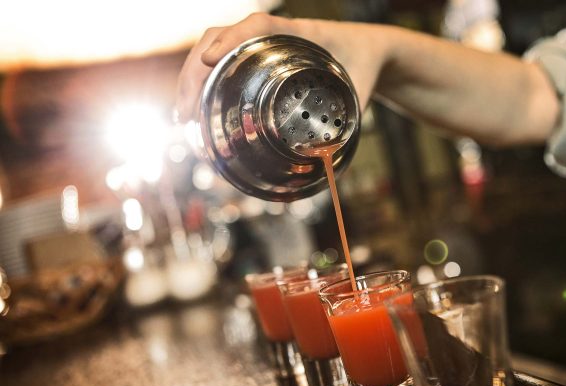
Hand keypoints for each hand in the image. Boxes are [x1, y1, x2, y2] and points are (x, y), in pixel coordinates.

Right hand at [175, 13, 390, 122]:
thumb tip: (325, 170)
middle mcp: (274, 37)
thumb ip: (346, 127)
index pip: (257, 25)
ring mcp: (262, 47)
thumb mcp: (358, 97)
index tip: (209, 62)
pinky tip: (199, 113)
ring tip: (184, 118)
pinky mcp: (258, 61)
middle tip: (185, 114)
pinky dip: (206, 85)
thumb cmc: (364, 72)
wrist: (372, 53)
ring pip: (215, 51)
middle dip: (194, 74)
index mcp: (300, 34)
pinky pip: (225, 65)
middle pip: (220, 38)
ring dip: (193, 80)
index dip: (230, 40)